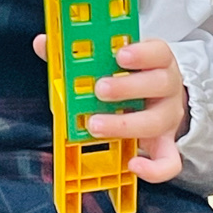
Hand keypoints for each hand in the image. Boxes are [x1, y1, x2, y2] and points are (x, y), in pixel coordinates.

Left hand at [32, 34, 188, 183]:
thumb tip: (42, 43)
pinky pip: (169, 162)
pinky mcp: (166, 144)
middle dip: (127, 87)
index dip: (142, 53)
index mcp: (157, 61)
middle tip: (99, 89)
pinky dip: (155, 169)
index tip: (119, 55)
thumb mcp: (111, 59)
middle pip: (159, 83)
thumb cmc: (129, 75)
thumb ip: (78, 52)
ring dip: (125, 124)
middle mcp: (168, 87)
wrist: (160, 98)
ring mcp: (168, 117)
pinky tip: (133, 165)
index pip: (158, 52)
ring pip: (157, 121)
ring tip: (95, 124)